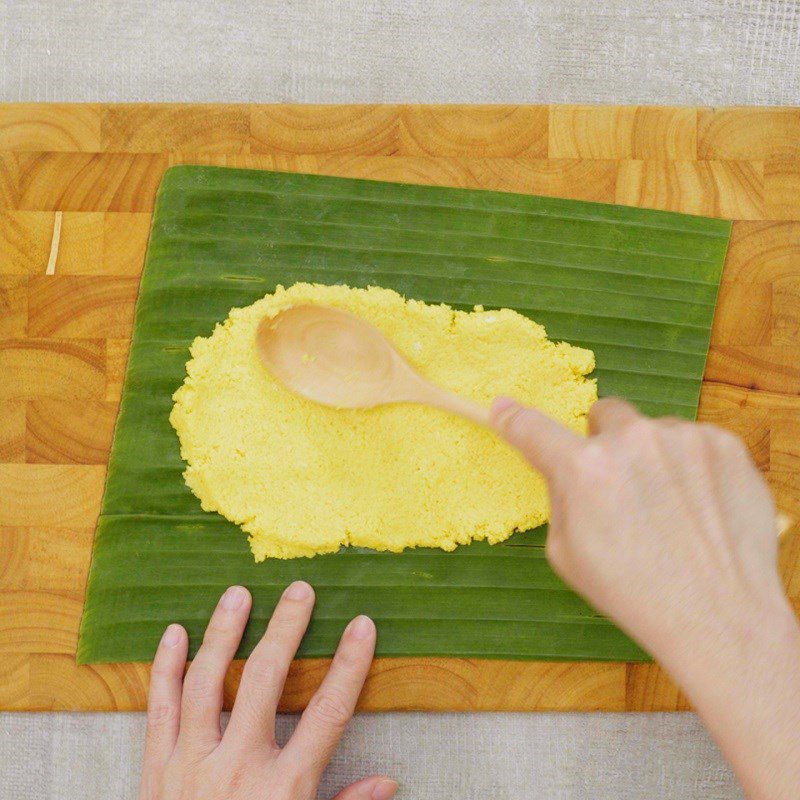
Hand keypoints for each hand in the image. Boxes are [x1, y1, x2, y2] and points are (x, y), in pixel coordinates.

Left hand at [140, 583, 396, 799]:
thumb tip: (388, 782)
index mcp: (282, 789)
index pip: (327, 713)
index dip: (349, 665)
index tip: (362, 626)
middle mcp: (236, 769)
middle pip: (263, 681)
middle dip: (285, 629)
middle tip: (299, 590)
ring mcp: (189, 766)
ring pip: (206, 682)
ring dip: (223, 633)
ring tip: (238, 594)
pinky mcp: (154, 771)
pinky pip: (158, 709)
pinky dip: (163, 668)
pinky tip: (174, 632)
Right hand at [491, 396, 799, 799]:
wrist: (719, 615)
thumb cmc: (633, 592)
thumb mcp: (566, 553)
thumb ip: (561, 497)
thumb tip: (563, 468)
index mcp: (584, 468)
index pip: (533, 429)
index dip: (512, 419)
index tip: (502, 408)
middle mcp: (632, 440)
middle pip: (605, 414)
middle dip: (606, 442)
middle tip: (620, 485)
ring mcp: (684, 438)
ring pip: (654, 432)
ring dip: (653, 456)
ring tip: (670, 509)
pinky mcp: (725, 445)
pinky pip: (694, 442)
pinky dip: (692, 466)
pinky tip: (699, 506)